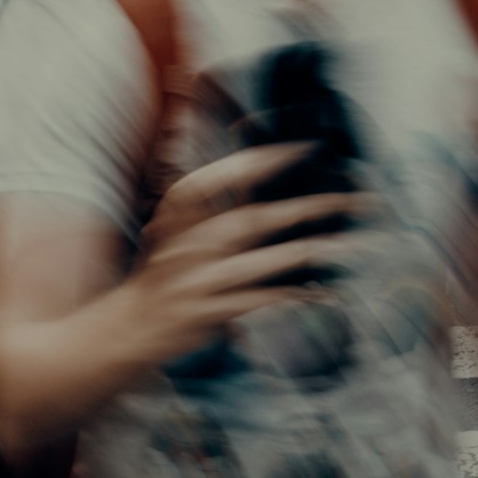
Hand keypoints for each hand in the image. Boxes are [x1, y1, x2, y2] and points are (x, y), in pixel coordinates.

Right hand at [118, 144, 363, 361]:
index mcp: (177, 215)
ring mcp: (197, 283)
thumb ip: (213, 199)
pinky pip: (257, 303)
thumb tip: (254, 161)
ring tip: (351, 246)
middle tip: (351, 200)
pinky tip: (323, 293)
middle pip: (254, 220)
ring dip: (310, 253)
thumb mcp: (174, 228)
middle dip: (306, 208)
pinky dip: (291, 298)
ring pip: (262, 263)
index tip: (305, 147)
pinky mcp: (206, 315)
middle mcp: (186, 246)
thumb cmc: (161, 272)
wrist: (125, 330)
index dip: (262, 160)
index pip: (221, 178)